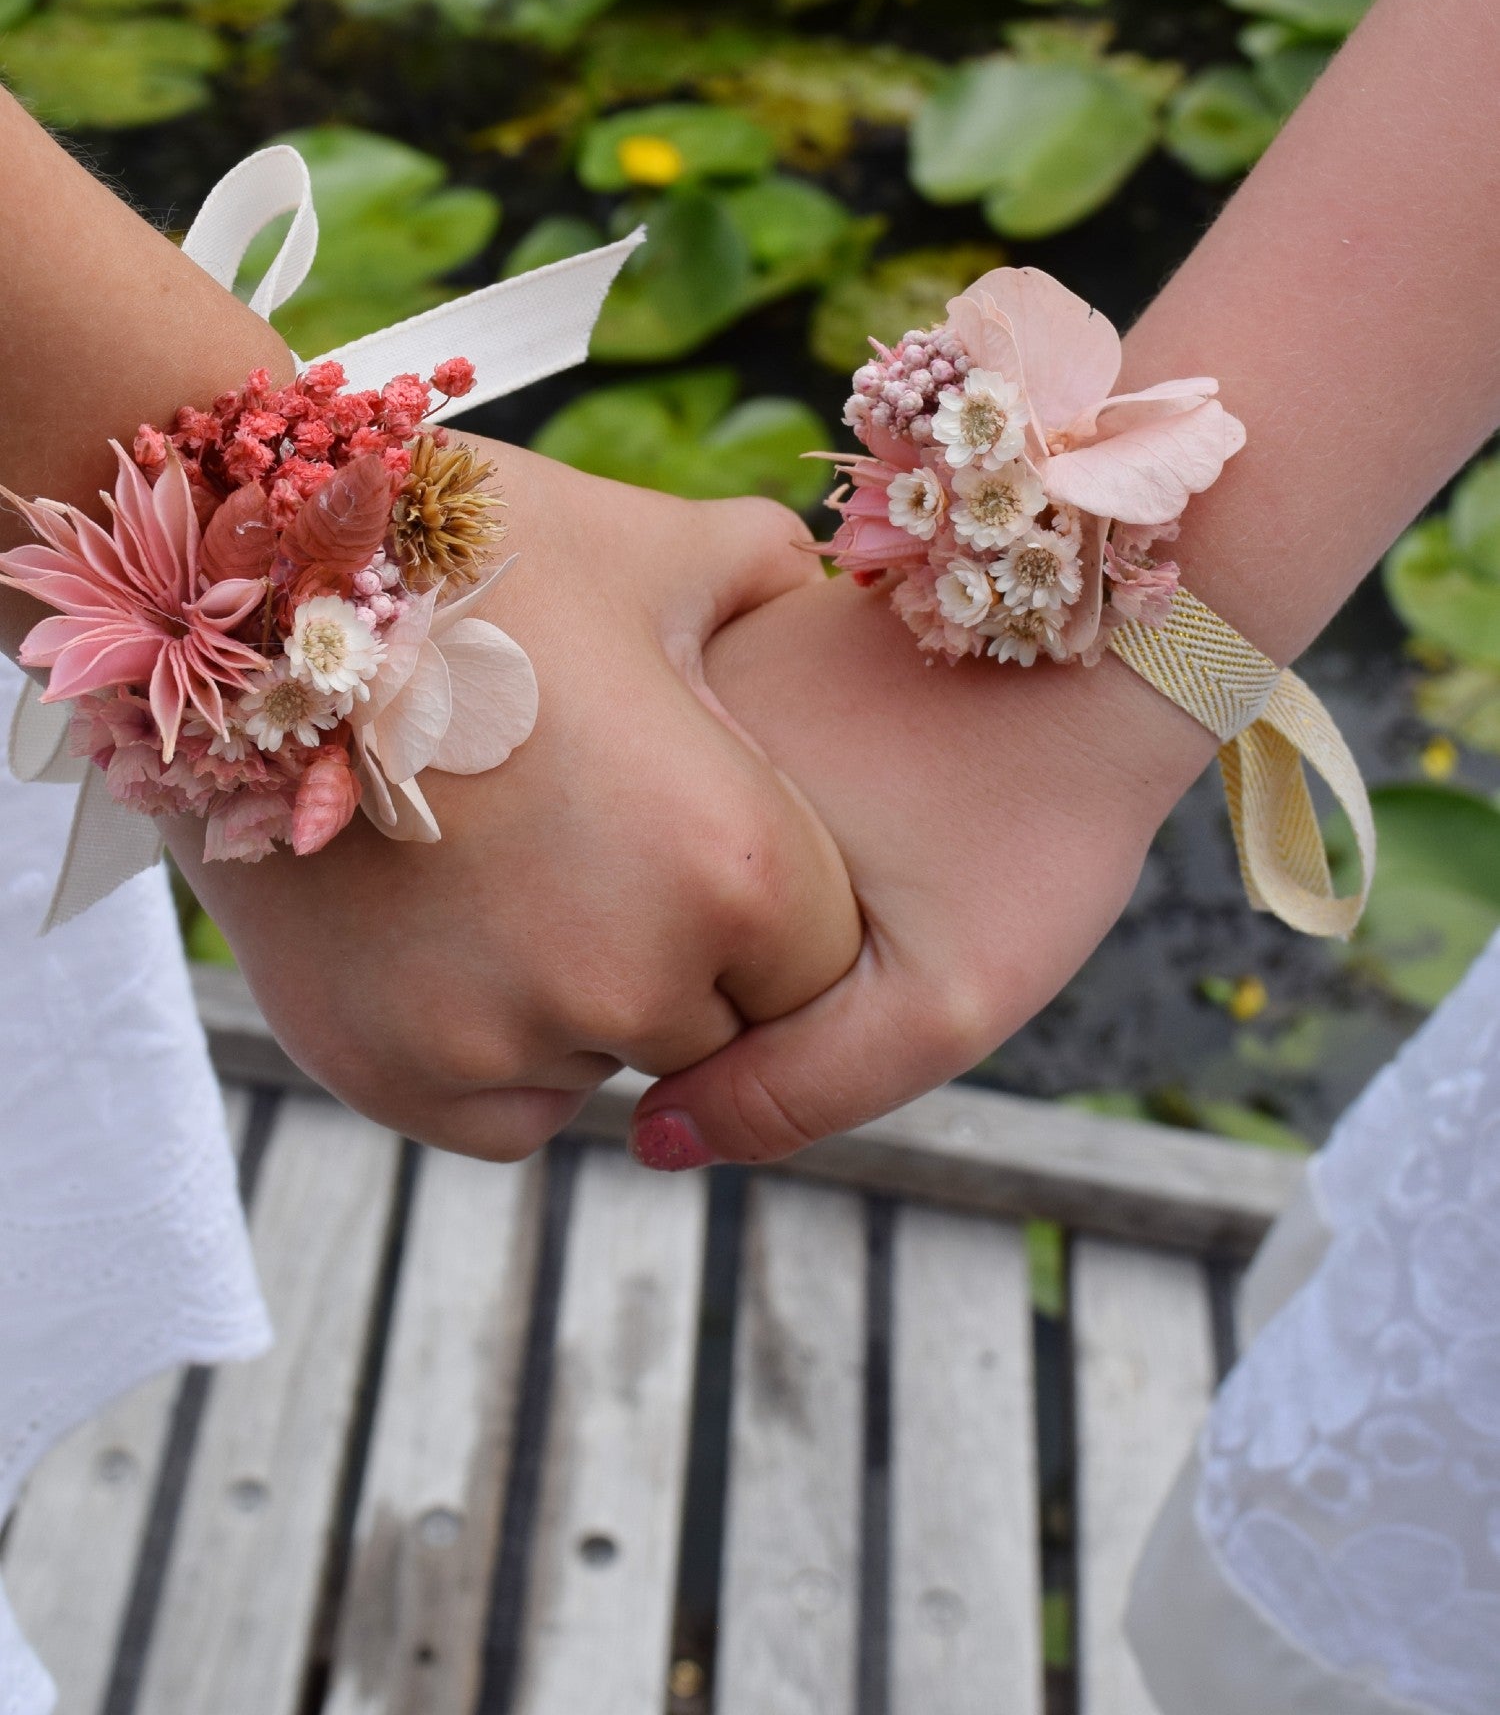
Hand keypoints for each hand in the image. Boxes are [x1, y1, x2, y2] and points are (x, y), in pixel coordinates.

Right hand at [168, 439, 861, 1158]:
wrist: (235, 601)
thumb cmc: (468, 560)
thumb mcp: (648, 550)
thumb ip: (773, 578)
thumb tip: (830, 590)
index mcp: (730, 861)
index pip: (823, 963)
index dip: (777, 903)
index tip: (710, 835)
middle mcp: (628, 976)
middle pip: (717, 1024)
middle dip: (685, 953)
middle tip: (602, 842)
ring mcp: (499, 1039)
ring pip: (610, 1062)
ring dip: (587, 995)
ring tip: (516, 863)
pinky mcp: (390, 1078)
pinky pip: (509, 1104)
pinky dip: (497, 1040)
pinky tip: (453, 920)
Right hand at [625, 572, 1217, 1166]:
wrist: (1102, 646)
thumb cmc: (1035, 830)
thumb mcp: (935, 1006)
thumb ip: (792, 1091)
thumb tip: (654, 1139)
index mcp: (680, 856)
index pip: (664, 1008)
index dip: (769, 1027)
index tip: (875, 965)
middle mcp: (655, 760)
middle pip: (671, 923)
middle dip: (764, 946)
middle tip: (894, 889)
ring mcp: (681, 685)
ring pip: (687, 844)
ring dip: (760, 864)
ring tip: (886, 821)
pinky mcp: (716, 642)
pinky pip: (709, 765)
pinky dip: (767, 790)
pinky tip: (865, 766)